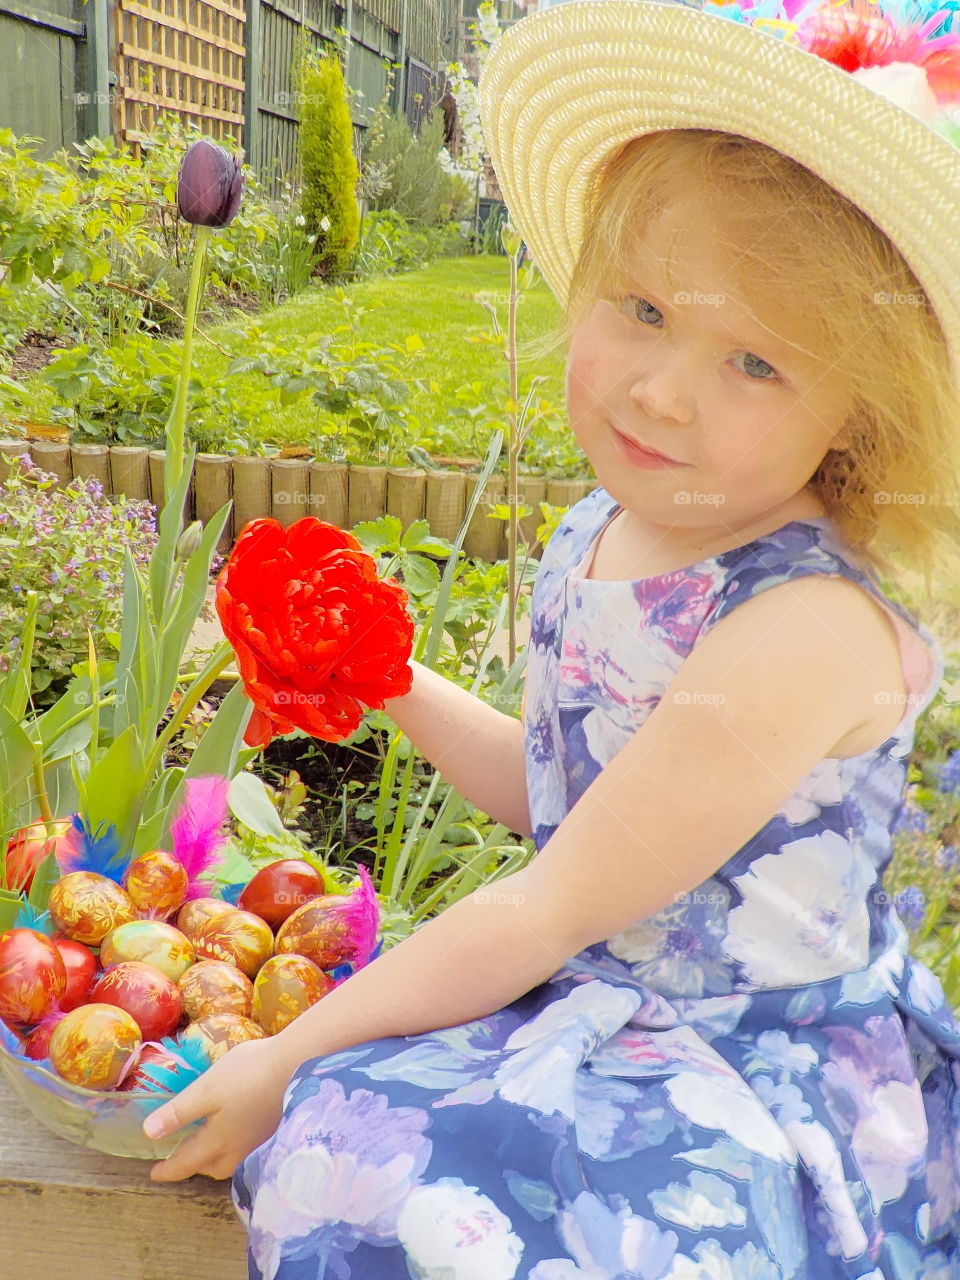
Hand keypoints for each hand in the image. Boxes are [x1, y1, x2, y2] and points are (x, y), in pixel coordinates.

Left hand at [143, 1037, 294, 1181]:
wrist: (297, 1063)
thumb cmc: (247, 1074)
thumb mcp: (206, 1089)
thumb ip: (178, 1113)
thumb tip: (149, 1134)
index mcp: (218, 1141)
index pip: (186, 1163)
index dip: (168, 1169)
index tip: (153, 1174)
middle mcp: (239, 1148)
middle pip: (211, 1168)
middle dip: (193, 1166)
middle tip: (181, 1156)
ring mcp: (259, 1141)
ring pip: (231, 1161)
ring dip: (215, 1159)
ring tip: (209, 1143)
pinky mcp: (273, 1129)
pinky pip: (247, 1150)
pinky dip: (234, 1147)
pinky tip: (237, 1129)